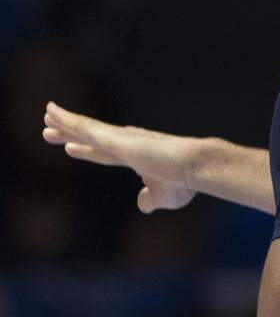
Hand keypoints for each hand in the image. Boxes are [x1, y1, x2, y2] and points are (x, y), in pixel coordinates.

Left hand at [43, 102, 198, 212]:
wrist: (194, 167)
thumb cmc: (184, 182)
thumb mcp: (163, 197)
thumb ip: (150, 199)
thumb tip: (142, 204)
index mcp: (137, 157)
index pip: (105, 153)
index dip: (86, 151)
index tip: (69, 147)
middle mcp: (127, 144)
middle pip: (91, 137)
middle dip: (71, 132)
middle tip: (48, 128)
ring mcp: (122, 139)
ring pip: (86, 128)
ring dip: (66, 121)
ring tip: (47, 112)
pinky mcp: (117, 138)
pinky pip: (86, 128)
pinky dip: (69, 122)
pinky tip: (54, 117)